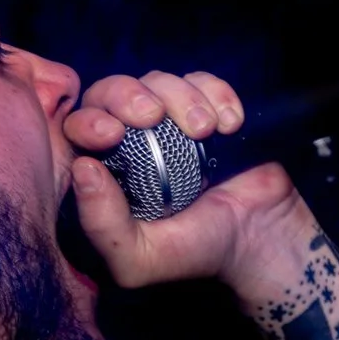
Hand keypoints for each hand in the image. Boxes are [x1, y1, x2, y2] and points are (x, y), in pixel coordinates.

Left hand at [63, 70, 314, 290]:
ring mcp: (170, 121)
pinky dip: (217, 94)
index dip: (89, 121)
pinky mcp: (207, 106)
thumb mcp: (139, 259)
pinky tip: (229, 124)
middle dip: (128, 95)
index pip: (77, 131)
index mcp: (107, 173)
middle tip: (154, 116)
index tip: (112, 133)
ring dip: (182, 99)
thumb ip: (102, 225)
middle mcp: (130, 141)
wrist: (261, 235)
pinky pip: (202, 80)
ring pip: (158, 81)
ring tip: (207, 131)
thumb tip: (83, 168)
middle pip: (109, 91)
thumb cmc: (196, 251)